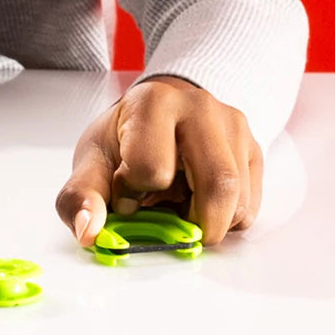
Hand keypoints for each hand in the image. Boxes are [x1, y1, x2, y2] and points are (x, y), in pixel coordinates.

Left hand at [56, 76, 262, 247]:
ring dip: (212, 223)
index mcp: (155, 103)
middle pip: (218, 186)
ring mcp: (234, 126)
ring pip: (240, 200)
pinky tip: (203, 203)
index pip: (153, 169)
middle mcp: (202, 108)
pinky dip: (227, 219)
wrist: (162, 110)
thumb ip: (81, 196)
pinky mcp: (253, 148)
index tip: (126, 190)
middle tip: (172, 228)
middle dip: (194, 225)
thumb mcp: (93, 160)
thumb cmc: (126, 137)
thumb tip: (88, 231)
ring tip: (184, 207)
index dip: (134, 193)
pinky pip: (251, 204)